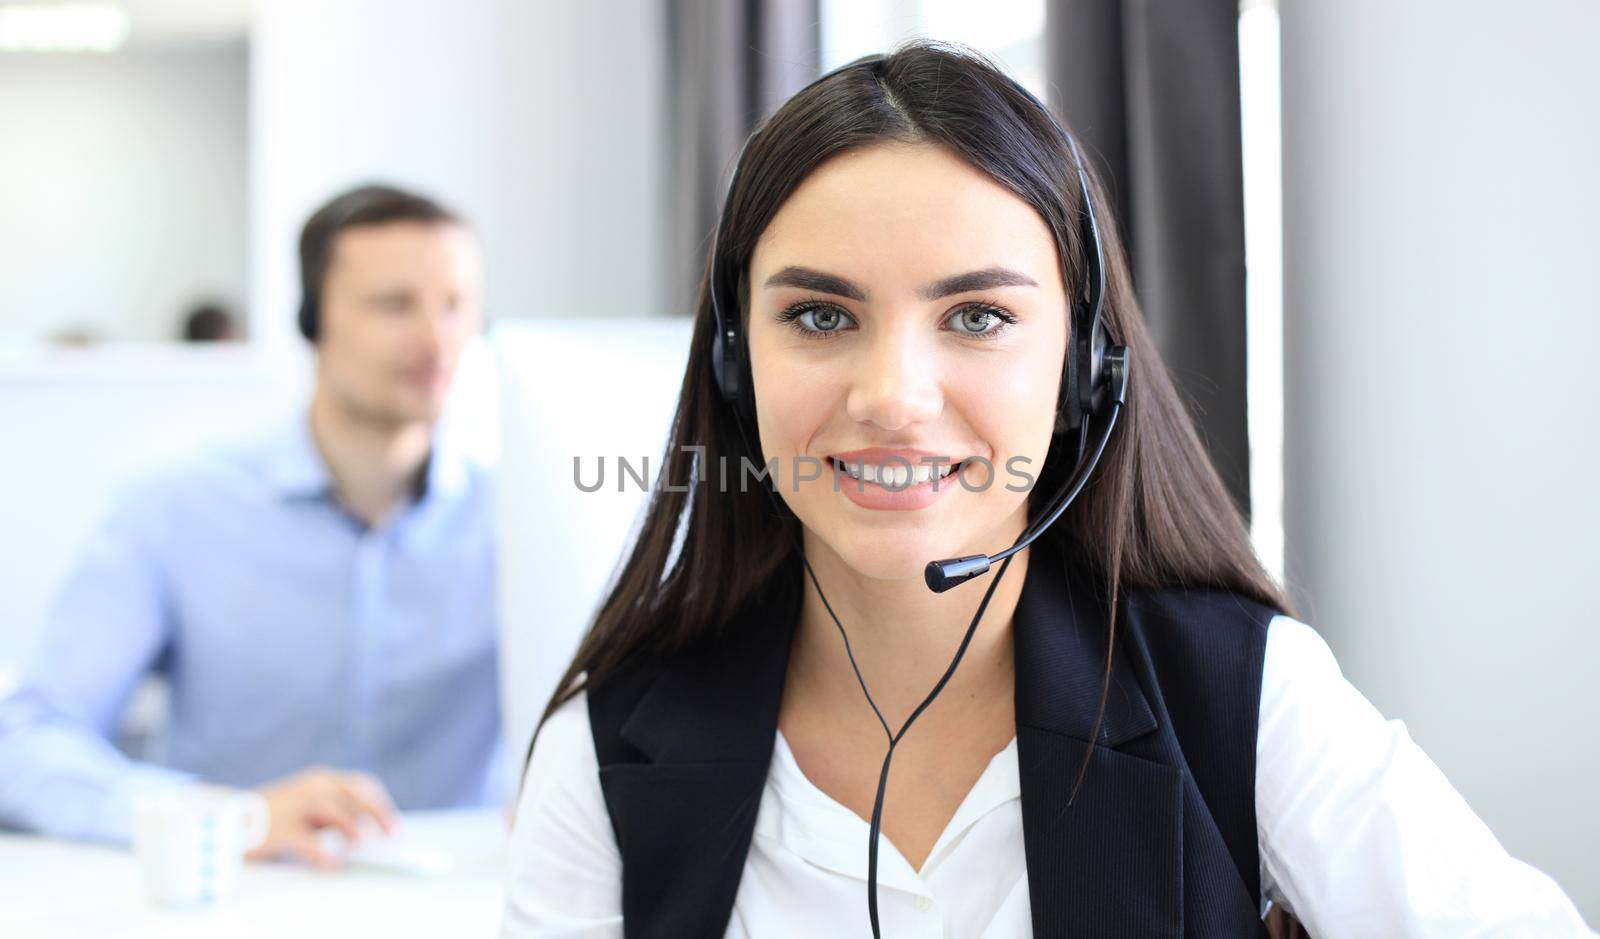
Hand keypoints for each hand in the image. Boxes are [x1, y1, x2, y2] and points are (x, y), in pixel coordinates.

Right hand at [245, 766, 397, 868]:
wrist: (231, 822)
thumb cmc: (281, 819)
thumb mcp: (312, 812)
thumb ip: (337, 818)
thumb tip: (368, 834)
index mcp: (323, 780)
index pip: (361, 785)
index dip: (381, 804)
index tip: (394, 827)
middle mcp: (311, 786)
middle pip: (352, 792)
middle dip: (375, 812)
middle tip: (389, 835)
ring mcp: (294, 803)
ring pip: (330, 807)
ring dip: (350, 824)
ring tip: (361, 843)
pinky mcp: (277, 826)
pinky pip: (303, 838)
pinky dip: (320, 851)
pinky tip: (332, 864)